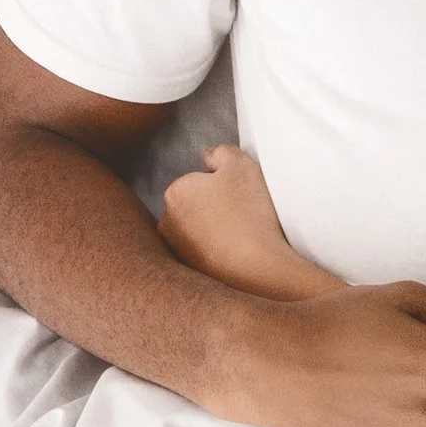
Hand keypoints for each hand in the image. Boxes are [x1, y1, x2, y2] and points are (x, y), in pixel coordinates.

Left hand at [159, 145, 331, 300]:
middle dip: (215, 206)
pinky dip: (218, 251)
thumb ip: (221, 152)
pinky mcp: (190, 274)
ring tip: (241, 234)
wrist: (258, 269)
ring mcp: (177, 252)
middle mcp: (167, 223)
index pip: (199, 179)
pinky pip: (205, 253)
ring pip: (200, 230)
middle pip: (196, 205)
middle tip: (242, 213)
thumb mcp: (240, 165)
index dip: (224, 184)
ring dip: (216, 229)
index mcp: (175, 193)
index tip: (240, 195)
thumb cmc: (248, 214)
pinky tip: (237, 252)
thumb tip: (208, 157)